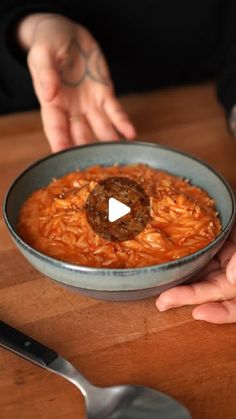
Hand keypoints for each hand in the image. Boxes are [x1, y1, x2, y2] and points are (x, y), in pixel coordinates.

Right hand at [17, 14, 135, 151]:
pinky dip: (123, 123)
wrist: (66, 32)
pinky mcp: (104, 94)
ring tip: (117, 157)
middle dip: (87, 151)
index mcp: (53, 102)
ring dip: (108, 143)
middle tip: (95, 169)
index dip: (60, 143)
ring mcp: (89, 103)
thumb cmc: (48, 42)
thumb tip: (49, 95)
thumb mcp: (42, 54)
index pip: (55, 128)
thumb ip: (46, 74)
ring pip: (100, 128)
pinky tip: (130, 134)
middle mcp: (71, 109)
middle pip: (80, 135)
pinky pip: (115, 111)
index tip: (63, 158)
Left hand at [156, 223, 235, 323]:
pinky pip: (194, 258)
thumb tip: (232, 277)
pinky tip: (164, 267)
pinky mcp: (209, 246)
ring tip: (159, 295)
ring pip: (200, 278)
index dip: (221, 313)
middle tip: (162, 302)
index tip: (198, 313)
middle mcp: (232, 274)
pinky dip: (180, 264)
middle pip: (212, 293)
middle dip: (187, 298)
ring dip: (179, 287)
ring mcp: (220, 260)